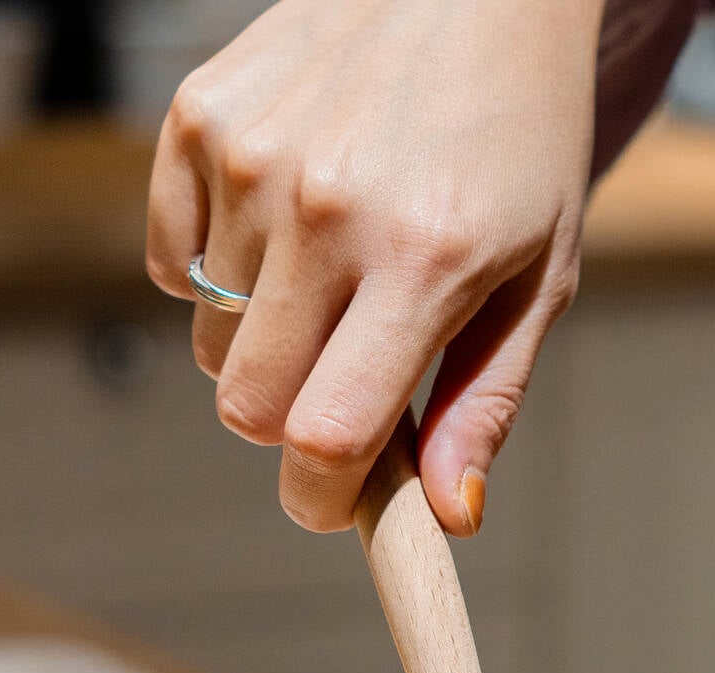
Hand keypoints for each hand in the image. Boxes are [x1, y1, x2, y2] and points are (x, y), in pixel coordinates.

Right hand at [146, 0, 602, 534]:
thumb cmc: (521, 134)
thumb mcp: (541, 274)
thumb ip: (486, 400)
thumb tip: (448, 515)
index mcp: (424, 260)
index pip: (323, 435)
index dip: (318, 497)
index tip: (331, 500)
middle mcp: (325, 210)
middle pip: (247, 405)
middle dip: (291, 423)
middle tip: (346, 377)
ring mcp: (250, 158)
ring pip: (213, 336)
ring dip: (266, 335)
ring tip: (336, 266)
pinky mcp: (200, 115)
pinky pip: (173, 261)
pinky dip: (218, 268)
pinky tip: (286, 219)